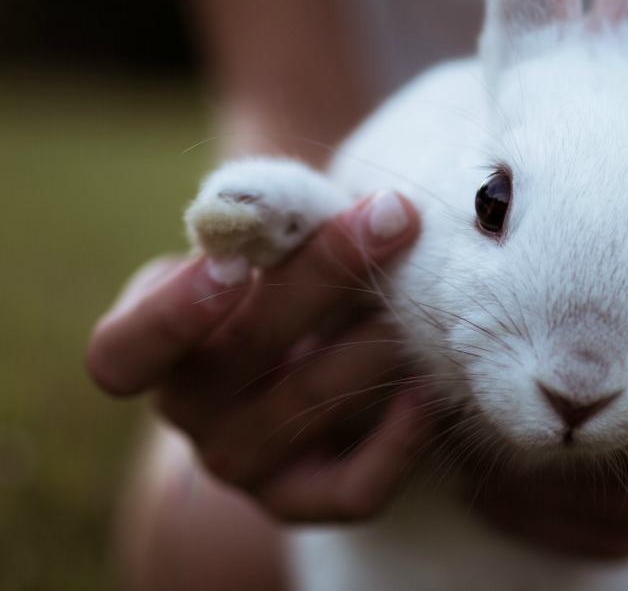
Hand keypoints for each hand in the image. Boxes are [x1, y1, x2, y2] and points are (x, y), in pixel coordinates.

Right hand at [88, 191, 436, 521]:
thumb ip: (273, 226)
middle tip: (391, 219)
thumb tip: (330, 205)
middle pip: (245, 350)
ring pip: (311, 403)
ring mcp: (240, 464)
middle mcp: (187, 412)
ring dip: (376, 341)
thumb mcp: (262, 250)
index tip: (235, 261)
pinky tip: (427, 387)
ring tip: (424, 296)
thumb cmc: (282, 281)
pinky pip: (353, 490)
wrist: (308, 355)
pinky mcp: (300, 501)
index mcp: (150, 345)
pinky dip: (400, 439)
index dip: (173, 312)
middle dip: (326, 273)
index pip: (123, 354)